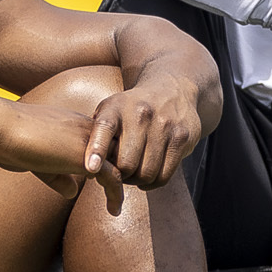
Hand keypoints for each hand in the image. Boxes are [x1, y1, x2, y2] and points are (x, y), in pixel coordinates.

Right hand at [0, 97, 122, 208]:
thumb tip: (73, 192)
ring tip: (116, 207)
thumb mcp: (39, 158)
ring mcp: (90, 141)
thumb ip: (58, 174)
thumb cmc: (9, 138)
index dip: (109, 161)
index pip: (106, 143)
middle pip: (120, 151)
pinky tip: (114, 210)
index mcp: (78, 125)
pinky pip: (113, 177)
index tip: (109, 181)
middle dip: (124, 172)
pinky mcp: (86, 156)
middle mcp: (89, 129)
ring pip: (122, 163)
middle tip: (121, 196)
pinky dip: (117, 194)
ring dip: (124, 186)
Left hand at [82, 68, 205, 189]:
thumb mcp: (110, 110)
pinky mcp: (182, 137)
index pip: (104, 128)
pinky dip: (153, 183)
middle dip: (120, 176)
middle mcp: (141, 114)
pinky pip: (164, 175)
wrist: (173, 88)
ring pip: (147, 173)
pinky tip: (149, 176)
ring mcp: (165, 125)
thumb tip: (89, 168)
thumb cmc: (131, 109)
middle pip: (126, 163)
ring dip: (137, 181)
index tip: (92, 168)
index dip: (97, 149)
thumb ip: (96, 134)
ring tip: (133, 175)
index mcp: (116, 107)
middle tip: (117, 175)